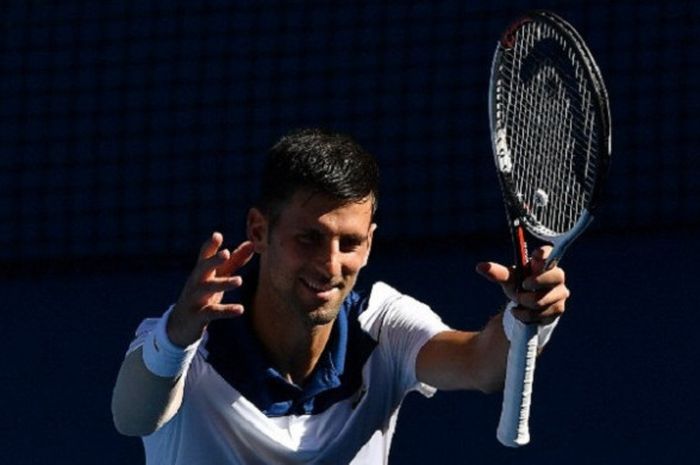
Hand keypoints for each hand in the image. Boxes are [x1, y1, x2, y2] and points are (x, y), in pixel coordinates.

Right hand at [167, 232, 254, 346]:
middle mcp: (196, 283)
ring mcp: (195, 299)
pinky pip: (211, 312)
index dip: (210, 245)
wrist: (179, 325)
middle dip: (213, 260)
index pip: (204, 255)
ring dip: (222, 284)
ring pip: (207, 289)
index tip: (217, 235)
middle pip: (202, 268)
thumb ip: (234, 261)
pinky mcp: (197, 316)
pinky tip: (240, 309)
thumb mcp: (218, 277)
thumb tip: (252, 244)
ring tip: (240, 280)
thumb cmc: (203, 295)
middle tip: (226, 253)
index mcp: (201, 272)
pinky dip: (225, 311)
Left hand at [475, 246, 568, 324]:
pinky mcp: (558, 309)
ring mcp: (560, 293)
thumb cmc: (518, 286)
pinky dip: (525, 314)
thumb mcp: (508, 279)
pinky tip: (522, 311)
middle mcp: (557, 276)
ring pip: (541, 299)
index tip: (536, 255)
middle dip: (534, 283)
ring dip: (524, 303)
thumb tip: (480, 267)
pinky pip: (540, 313)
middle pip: (553, 277)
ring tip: (520, 301)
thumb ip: (497, 273)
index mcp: (544, 263)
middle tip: (523, 286)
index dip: (545, 253)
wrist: (525, 308)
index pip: (549, 253)